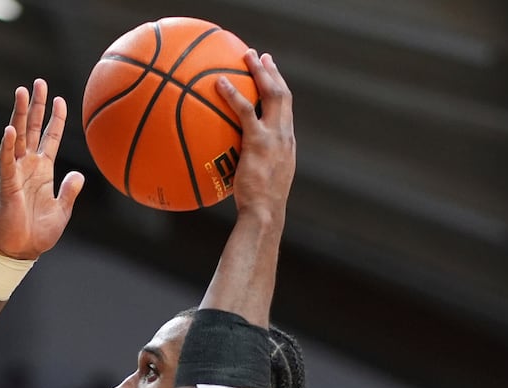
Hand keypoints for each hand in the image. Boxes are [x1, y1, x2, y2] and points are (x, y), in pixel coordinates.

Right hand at [0, 79, 85, 259]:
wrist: (21, 251)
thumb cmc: (38, 233)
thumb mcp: (63, 210)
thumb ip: (70, 190)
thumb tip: (78, 175)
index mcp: (42, 170)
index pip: (49, 137)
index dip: (55, 118)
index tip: (60, 99)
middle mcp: (27, 166)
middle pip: (31, 129)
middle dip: (35, 105)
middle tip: (38, 82)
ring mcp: (15, 173)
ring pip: (17, 137)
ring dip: (19, 115)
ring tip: (21, 92)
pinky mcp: (6, 185)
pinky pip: (5, 162)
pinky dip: (7, 146)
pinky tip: (9, 129)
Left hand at [216, 52, 295, 219]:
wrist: (265, 212)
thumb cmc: (259, 204)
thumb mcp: (261, 180)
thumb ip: (253, 164)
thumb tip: (233, 164)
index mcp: (287, 142)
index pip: (286, 108)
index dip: (280, 88)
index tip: (272, 73)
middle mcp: (285, 134)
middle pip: (283, 94)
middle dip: (272, 72)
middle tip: (260, 56)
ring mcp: (274, 136)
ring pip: (271, 94)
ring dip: (259, 72)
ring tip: (245, 56)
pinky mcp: (258, 141)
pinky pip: (245, 110)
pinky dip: (234, 93)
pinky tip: (220, 82)